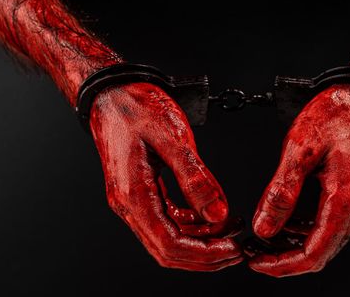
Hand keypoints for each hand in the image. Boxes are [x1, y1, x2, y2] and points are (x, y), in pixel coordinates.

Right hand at [89, 82, 242, 270]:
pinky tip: (209, 215)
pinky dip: (190, 224)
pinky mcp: (140, 192)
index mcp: (133, 194)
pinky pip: (166, 220)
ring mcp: (132, 200)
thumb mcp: (172, 137)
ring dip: (200, 241)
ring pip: (168, 238)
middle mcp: (129, 204)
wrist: (113, 93)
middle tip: (236, 247)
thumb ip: (195, 178)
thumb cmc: (136, 107)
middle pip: (168, 250)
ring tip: (230, 228)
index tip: (233, 249)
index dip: (205, 254)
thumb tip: (218, 213)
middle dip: (205, 255)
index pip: (170, 244)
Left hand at [247, 84, 349, 276]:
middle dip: (285, 259)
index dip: (282, 265)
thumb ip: (281, 192)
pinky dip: (307, 230)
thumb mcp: (300, 148)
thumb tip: (264, 227)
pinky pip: (332, 224)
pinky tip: (288, 221)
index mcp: (345, 198)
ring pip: (326, 240)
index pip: (313, 253)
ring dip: (294, 245)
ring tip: (266, 238)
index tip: (256, 262)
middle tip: (256, 252)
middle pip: (320, 253)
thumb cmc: (340, 112)